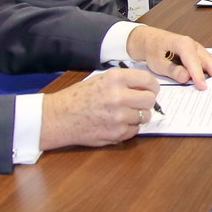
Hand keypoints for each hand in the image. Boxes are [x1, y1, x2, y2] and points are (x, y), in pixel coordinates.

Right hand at [40, 67, 156, 149]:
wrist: (59, 117)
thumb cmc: (78, 97)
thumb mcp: (100, 79)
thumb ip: (124, 81)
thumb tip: (147, 86)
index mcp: (115, 79)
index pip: (148, 80)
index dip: (151, 86)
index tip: (150, 90)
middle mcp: (119, 96)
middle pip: (150, 99)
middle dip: (147, 102)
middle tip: (139, 103)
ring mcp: (119, 117)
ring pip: (145, 116)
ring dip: (138, 116)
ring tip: (124, 114)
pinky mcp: (117, 133)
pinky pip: (135, 130)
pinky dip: (129, 128)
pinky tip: (116, 123)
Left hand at [126, 26, 211, 88]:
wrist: (150, 40)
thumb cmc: (154, 49)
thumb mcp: (158, 62)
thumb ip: (172, 70)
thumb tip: (185, 77)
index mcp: (183, 45)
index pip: (194, 62)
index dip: (199, 75)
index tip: (203, 86)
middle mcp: (194, 46)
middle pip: (208, 61)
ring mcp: (199, 50)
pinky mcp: (200, 54)